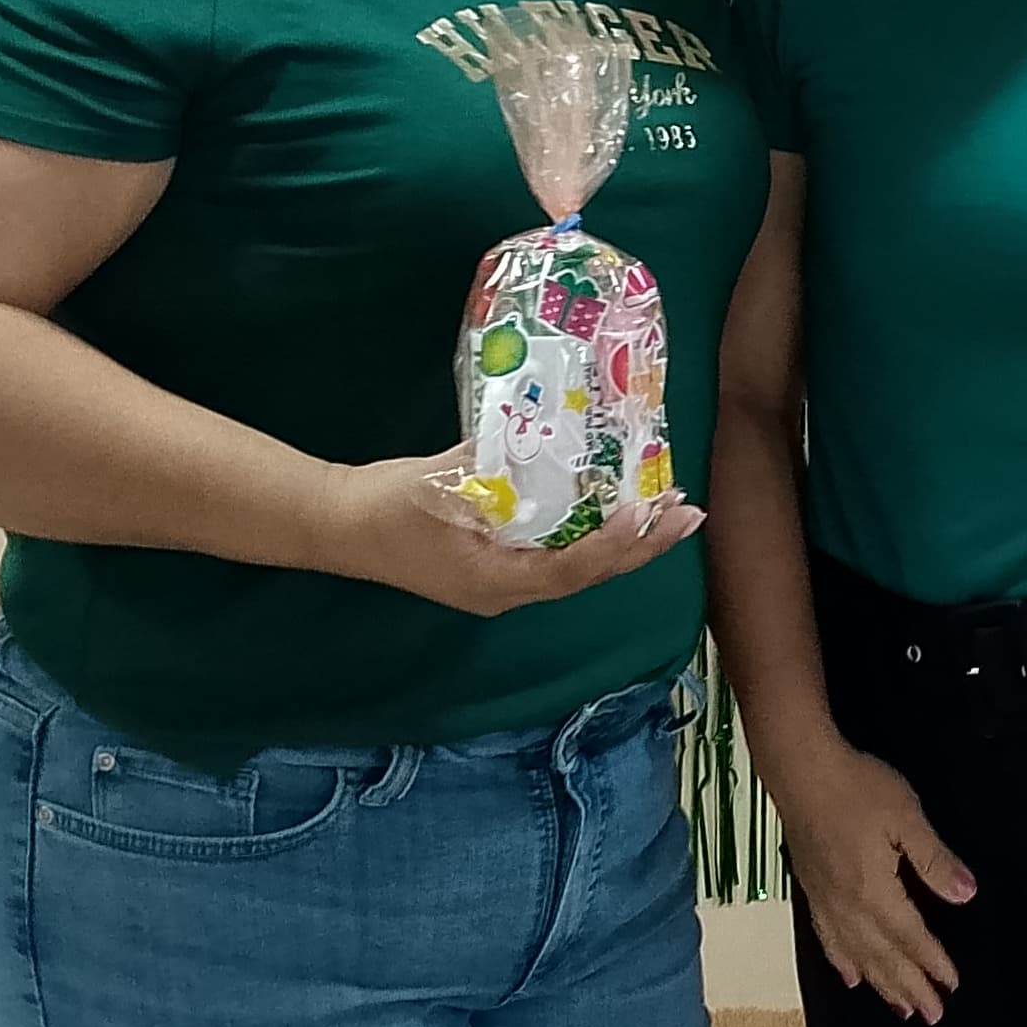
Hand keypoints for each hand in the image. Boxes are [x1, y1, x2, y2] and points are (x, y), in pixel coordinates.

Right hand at [321, 449, 702, 616]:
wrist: (336, 523)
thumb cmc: (387, 503)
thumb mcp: (445, 477)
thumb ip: (499, 461)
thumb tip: (552, 432)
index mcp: (495, 581)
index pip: (571, 569)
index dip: (614, 544)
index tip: (648, 513)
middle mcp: (507, 593)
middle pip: (588, 574)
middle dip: (641, 544)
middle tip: (689, 512)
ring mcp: (501, 586)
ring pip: (577, 568)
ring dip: (622, 541)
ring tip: (668, 510)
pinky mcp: (494, 570)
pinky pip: (556, 557)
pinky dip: (589, 536)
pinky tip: (612, 510)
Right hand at [766, 738, 972, 1023]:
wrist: (801, 770)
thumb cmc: (859, 788)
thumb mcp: (906, 817)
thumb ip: (935, 859)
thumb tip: (967, 895)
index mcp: (875, 891)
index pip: (910, 936)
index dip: (932, 962)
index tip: (952, 986)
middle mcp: (848, 906)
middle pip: (883, 957)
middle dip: (909, 987)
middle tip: (932, 1015)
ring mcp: (826, 902)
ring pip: (856, 955)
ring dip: (881, 984)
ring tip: (901, 1009)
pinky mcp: (811, 892)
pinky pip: (828, 939)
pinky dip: (842, 962)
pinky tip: (850, 978)